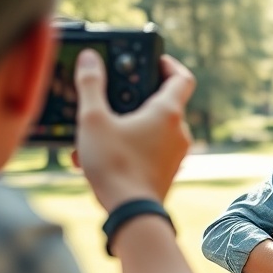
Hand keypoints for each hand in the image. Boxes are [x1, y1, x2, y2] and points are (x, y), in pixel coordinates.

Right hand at [71, 50, 195, 210]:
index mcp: (168, 112)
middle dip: (136, 99)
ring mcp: (176, 154)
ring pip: (153, 130)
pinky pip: (149, 151)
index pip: (182, 77)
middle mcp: (179, 132)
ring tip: (97, 133)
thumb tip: (90, 58)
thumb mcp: (94, 119)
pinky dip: (129, 147)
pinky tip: (99, 157)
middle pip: (164, 103)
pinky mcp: (167, 172)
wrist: (131, 213)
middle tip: (114, 96)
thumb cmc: (115, 165)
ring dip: (127, 126)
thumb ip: (90, 85)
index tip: (153, 60)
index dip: (168, 64)